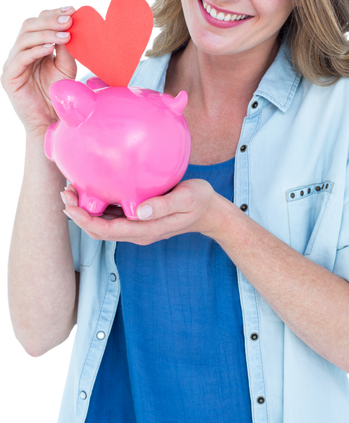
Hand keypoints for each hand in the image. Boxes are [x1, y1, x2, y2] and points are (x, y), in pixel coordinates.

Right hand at [0, 3, 78, 137]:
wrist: (49, 123)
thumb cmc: (58, 95)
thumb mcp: (67, 67)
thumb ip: (66, 48)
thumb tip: (71, 25)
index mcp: (31, 46)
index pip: (38, 21)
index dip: (53, 12)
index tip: (72, 8)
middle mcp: (18, 52)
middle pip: (29, 25)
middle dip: (50, 19)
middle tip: (69, 17)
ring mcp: (11, 64)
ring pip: (24, 38)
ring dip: (46, 33)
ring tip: (66, 33)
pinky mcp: (8, 77)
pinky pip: (20, 58)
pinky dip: (36, 50)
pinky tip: (52, 48)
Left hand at [61, 180, 219, 244]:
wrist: (210, 211)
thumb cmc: (200, 201)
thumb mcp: (187, 199)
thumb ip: (164, 205)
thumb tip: (139, 211)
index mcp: (145, 230)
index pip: (106, 231)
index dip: (84, 220)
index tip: (70, 204)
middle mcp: (137, 232)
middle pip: (99, 230)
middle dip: (78, 215)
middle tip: (65, 193)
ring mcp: (137, 227)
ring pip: (103, 224)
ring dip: (85, 211)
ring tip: (72, 191)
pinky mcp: (138, 218)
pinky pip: (112, 217)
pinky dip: (97, 206)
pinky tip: (92, 190)